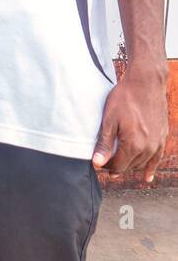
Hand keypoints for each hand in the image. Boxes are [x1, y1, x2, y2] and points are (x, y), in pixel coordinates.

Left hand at [92, 67, 167, 182]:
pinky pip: (157, 158)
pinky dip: (151, 167)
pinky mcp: (162, 136)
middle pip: (130, 166)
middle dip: (116, 167)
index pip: (118, 167)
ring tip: (118, 166)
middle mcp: (148, 147)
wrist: (146, 83)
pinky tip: (147, 177)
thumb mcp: (109, 121)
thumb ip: (104, 144)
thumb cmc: (124, 99)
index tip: (98, 164)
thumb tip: (97, 164)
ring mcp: (158, 142)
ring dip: (130, 166)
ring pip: (142, 163)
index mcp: (134, 145)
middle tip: (105, 163)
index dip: (107, 168)